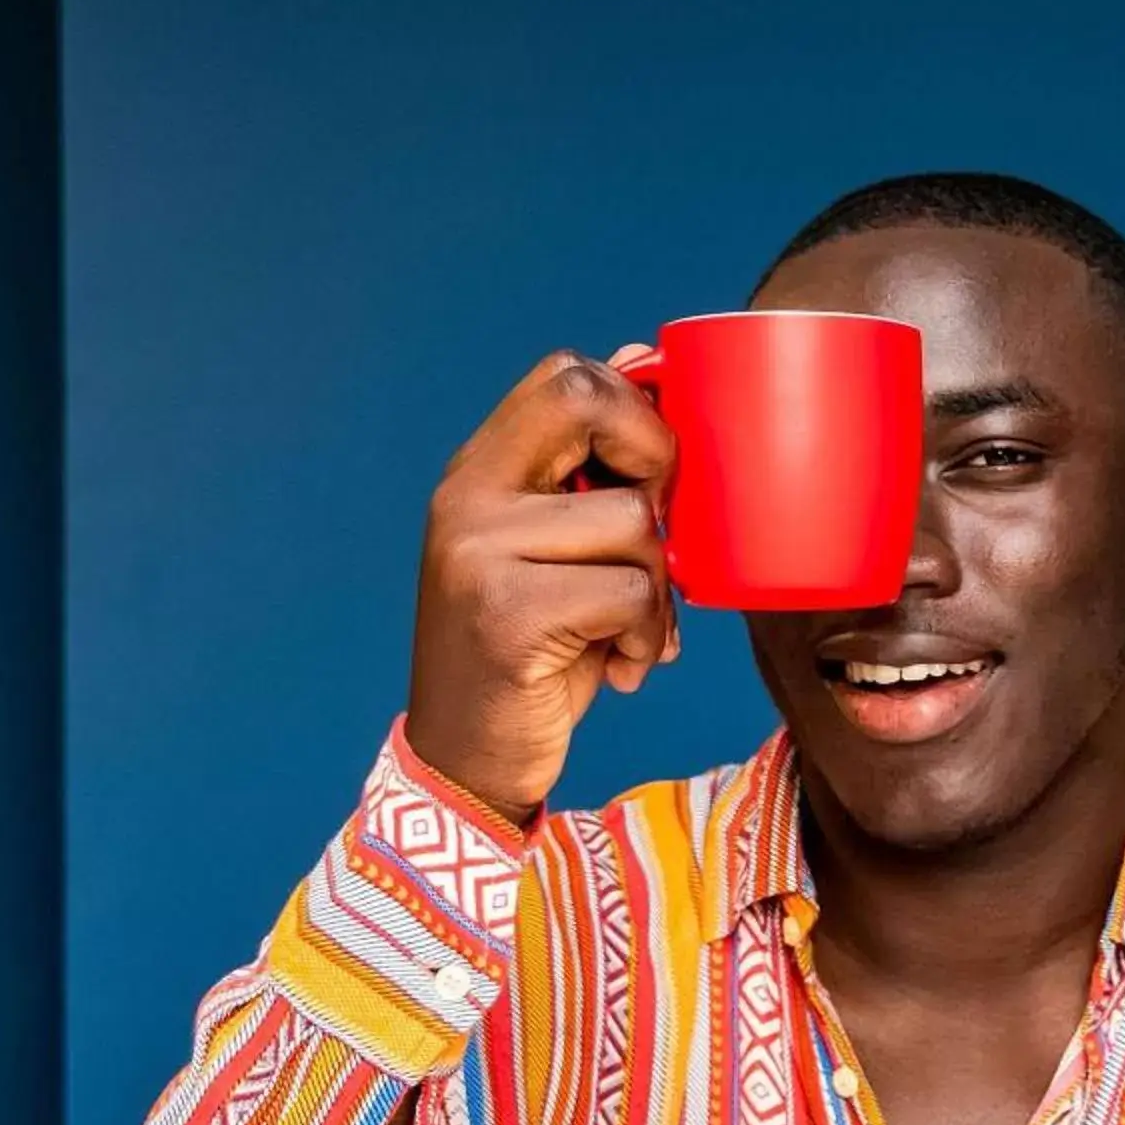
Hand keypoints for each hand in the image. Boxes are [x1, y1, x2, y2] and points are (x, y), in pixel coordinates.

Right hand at [405, 346, 680, 820]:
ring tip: (627, 633)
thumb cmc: (530, 657)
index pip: (565, 376)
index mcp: (478, 473)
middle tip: (652, 541)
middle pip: (590, 405)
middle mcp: (467, 497)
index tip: (652, 478)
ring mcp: (479, 553)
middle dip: (655, 466)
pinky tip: (619, 666)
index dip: (634, 412)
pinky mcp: (509, 615)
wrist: (467, 762)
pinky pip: (632, 593)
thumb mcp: (553, 554)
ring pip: (634, 523)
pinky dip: (648, 638)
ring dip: (658, 590)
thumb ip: (585, 475)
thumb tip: (638, 363)